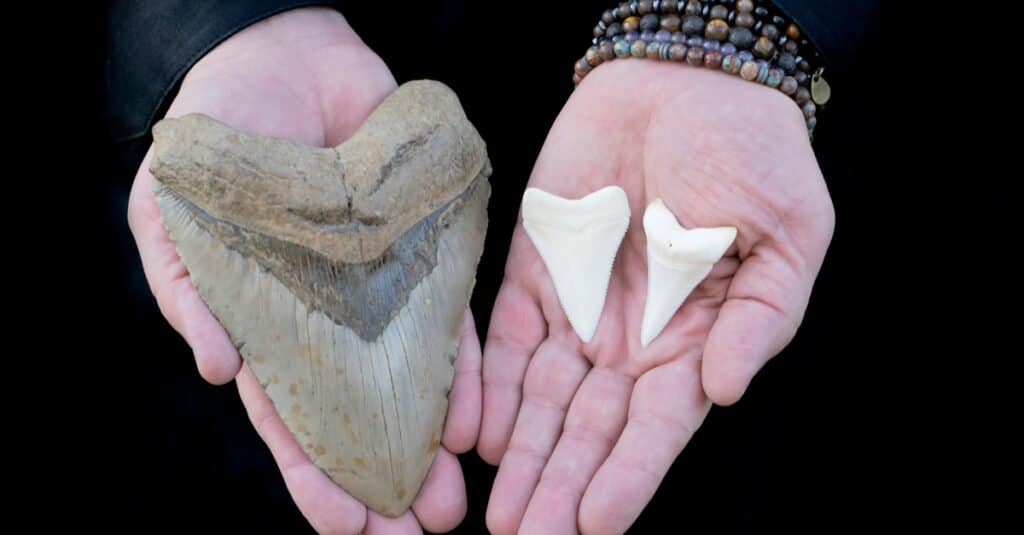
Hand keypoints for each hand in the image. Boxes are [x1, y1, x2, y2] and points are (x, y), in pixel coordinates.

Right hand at [127, 9, 479, 532]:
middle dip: (384, 482)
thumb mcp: (171, 210)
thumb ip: (187, 288)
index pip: (291, 418)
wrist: (282, 56)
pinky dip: (463, 373)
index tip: (345, 529)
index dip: (315, 476)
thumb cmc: (215, 139)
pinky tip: (475, 424)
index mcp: (265, 324)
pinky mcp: (424, 255)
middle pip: (360, 419)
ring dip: (431, 446)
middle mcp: (329, 321)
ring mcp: (380, 293)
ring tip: (453, 503)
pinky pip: (449, 324)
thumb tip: (218, 371)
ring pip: (410, 386)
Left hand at [478, 60, 833, 533]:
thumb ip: (758, 319)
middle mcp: (632, 340)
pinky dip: (488, 387)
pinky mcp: (534, 269)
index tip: (594, 525)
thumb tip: (723, 393)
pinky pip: (507, 339)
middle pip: (591, 430)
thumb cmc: (754, 154)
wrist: (687, 79)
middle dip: (562, 486)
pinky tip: (475, 437)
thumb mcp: (786, 237)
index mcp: (695, 341)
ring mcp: (579, 307)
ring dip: (523, 457)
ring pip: (543, 400)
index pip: (657, 428)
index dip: (628, 476)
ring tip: (501, 515)